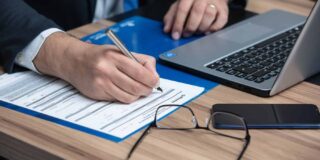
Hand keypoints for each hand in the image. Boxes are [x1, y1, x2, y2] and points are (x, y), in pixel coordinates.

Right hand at [34, 32, 159, 102]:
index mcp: (115, 56)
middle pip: (136, 87)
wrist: (74, 60)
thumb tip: (154, 75)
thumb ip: (140, 61)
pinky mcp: (97, 94)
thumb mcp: (120, 51)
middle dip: (146, 90)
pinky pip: (118, 100)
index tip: (155, 81)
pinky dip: (125, 97)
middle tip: (148, 88)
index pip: (140, 72)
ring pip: (128, 97)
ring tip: (136, 89)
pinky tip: (123, 90)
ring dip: (137, 95)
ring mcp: (101, 83)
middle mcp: (107, 70)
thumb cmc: (101, 56)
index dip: (152, 79)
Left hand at [164, 0, 228, 39]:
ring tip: (196, 32)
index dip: (178, 24)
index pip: (182, 9)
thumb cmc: (193, 2)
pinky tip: (207, 31)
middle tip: (186, 34)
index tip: (175, 35)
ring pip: (209, 15)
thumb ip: (171, 17)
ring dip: (201, 28)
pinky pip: (221, 21)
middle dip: (190, 27)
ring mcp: (215, 3)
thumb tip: (167, 29)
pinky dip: (213, 28)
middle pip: (197, 12)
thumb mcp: (179, 5)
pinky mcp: (224, 10)